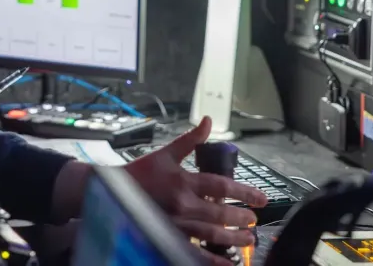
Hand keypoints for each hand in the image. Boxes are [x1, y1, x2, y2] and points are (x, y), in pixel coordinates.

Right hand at [124, 116, 265, 260]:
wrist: (112, 192)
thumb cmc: (140, 172)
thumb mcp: (165, 153)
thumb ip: (190, 140)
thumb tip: (207, 120)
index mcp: (183, 181)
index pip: (221, 186)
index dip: (244, 192)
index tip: (260, 199)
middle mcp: (182, 204)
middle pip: (220, 213)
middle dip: (241, 218)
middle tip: (254, 221)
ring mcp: (177, 224)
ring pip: (212, 235)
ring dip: (233, 239)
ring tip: (248, 239)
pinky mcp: (169, 238)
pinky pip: (195, 253)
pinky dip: (213, 260)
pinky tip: (228, 262)